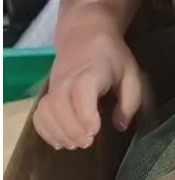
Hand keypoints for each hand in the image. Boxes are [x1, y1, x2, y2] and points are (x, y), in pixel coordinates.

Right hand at [33, 30, 143, 149]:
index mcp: (93, 70)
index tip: (95, 130)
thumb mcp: (130, 73)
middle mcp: (69, 78)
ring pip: (46, 110)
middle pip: (60, 104)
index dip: (85, 113)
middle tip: (87, 142)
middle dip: (72, 129)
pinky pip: (39, 114)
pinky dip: (46, 131)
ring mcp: (55, 86)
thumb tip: (120, 125)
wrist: (85, 35)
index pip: (82, 90)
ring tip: (75, 144)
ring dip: (58, 132)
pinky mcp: (47, 94)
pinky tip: (60, 141)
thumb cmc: (111, 56)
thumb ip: (130, 100)